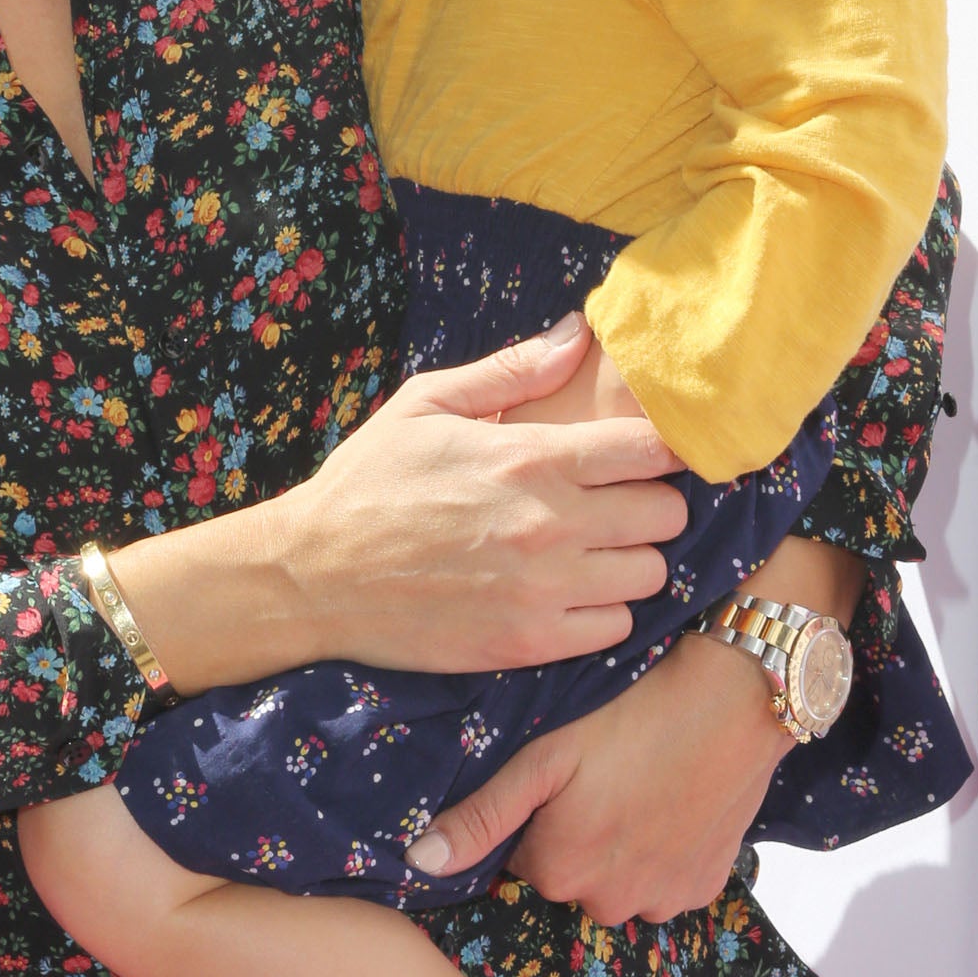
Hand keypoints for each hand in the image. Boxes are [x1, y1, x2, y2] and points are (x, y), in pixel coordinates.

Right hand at [110, 317, 686, 693]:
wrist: (312, 574)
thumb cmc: (368, 482)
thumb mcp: (427, 404)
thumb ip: (512, 370)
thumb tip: (578, 333)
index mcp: (531, 457)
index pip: (650, 450)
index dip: (661, 448)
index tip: (647, 454)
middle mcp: (549, 524)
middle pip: (666, 516)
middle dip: (649, 505)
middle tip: (613, 504)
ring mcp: (543, 589)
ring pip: (650, 575)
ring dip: (629, 561)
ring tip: (590, 551)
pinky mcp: (530, 643)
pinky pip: (616, 628)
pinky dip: (603, 611)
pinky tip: (567, 593)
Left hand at [404, 535, 867, 924]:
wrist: (734, 698)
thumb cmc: (629, 714)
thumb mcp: (544, 757)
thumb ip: (480, 816)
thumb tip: (418, 863)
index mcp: (559, 871)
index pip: (521, 858)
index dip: (538, 814)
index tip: (565, 776)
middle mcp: (610, 904)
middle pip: (571, 875)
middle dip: (578, 836)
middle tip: (605, 774)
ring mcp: (664, 900)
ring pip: (619, 881)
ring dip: (621, 849)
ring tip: (639, 783)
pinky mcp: (707, 886)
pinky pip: (667, 881)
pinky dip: (664, 852)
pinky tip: (671, 801)